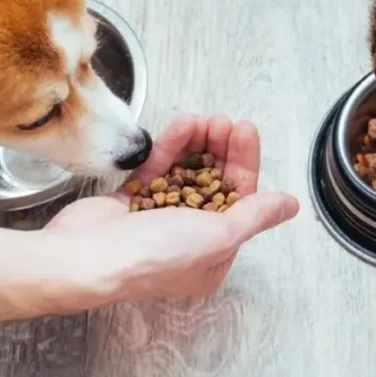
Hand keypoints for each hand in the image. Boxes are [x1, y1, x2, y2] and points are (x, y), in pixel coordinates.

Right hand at [46, 114, 298, 303]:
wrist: (86, 257)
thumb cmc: (153, 256)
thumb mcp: (218, 236)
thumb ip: (254, 215)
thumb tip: (289, 205)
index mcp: (212, 256)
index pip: (239, 201)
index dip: (243, 163)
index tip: (244, 130)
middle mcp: (187, 239)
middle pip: (213, 184)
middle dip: (220, 150)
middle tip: (223, 122)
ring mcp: (157, 219)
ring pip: (185, 173)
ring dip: (196, 144)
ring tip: (202, 119)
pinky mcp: (130, 202)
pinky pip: (157, 170)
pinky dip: (170, 148)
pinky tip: (182, 124)